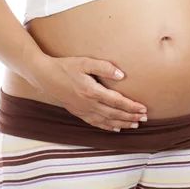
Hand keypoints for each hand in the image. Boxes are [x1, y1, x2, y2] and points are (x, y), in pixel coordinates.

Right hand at [31, 55, 147, 131]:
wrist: (45, 76)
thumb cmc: (66, 66)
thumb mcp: (85, 62)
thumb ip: (104, 67)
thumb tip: (122, 75)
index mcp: (92, 91)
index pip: (117, 101)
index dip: (131, 106)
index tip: (143, 108)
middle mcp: (88, 104)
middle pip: (114, 113)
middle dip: (131, 117)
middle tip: (144, 118)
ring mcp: (83, 110)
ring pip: (106, 121)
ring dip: (122, 123)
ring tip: (135, 125)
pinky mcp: (78, 112)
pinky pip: (95, 123)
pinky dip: (107, 127)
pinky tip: (116, 128)